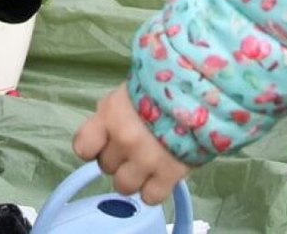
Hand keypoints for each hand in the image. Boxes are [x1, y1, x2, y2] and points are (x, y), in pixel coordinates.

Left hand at [73, 86, 190, 205]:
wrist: (203, 92)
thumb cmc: (162, 88)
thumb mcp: (127, 94)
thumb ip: (111, 116)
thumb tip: (102, 134)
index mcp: (111, 116)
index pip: (83, 147)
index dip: (94, 148)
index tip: (104, 144)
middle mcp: (125, 140)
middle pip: (106, 166)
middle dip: (119, 158)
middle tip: (136, 147)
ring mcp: (147, 159)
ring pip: (124, 186)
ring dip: (134, 177)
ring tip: (148, 163)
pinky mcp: (170, 174)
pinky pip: (150, 197)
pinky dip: (154, 190)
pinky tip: (161, 175)